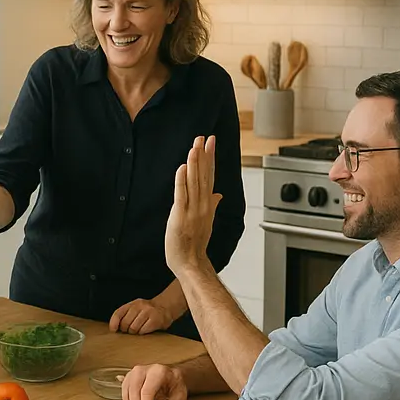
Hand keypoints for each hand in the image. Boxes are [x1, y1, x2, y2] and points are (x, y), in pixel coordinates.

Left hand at [109, 298, 173, 334]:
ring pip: (133, 328)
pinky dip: (142, 333)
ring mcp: (148, 312)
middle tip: (129, 331)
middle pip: (125, 323)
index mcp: (132, 303)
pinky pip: (143, 331)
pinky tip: (145, 331)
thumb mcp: (136, 308)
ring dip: (134, 332)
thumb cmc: (148, 311)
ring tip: (138, 330)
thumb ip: (126, 314)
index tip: (113, 330)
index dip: (113, 323)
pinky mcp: (155, 320)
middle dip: (125, 330)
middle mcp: (139, 306)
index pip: (118, 313)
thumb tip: (114, 327)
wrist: (166, 307)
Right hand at [121, 363, 188, 399]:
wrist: (173, 376)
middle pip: (135, 387)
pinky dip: (126, 399)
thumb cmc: (176, 386)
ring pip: (127, 386)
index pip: (148, 390)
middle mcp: (146, 369)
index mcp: (159, 372)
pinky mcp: (131, 375)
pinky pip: (125, 386)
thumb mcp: (179, 398)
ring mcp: (136, 371)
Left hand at [165, 135, 221, 275]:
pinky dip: (182, 180)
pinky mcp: (180, 215)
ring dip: (195, 163)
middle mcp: (203, 204)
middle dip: (204, 155)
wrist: (191, 262)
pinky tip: (183, 167)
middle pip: (204, 175)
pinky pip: (182, 194)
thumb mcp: (206, 220)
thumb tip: (218, 195)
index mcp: (207, 203)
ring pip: (194, 181)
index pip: (210, 175)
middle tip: (204, 137)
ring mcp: (193, 209)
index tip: (211, 142)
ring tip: (195, 146)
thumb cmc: (195, 243)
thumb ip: (212, 204)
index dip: (210, 158)